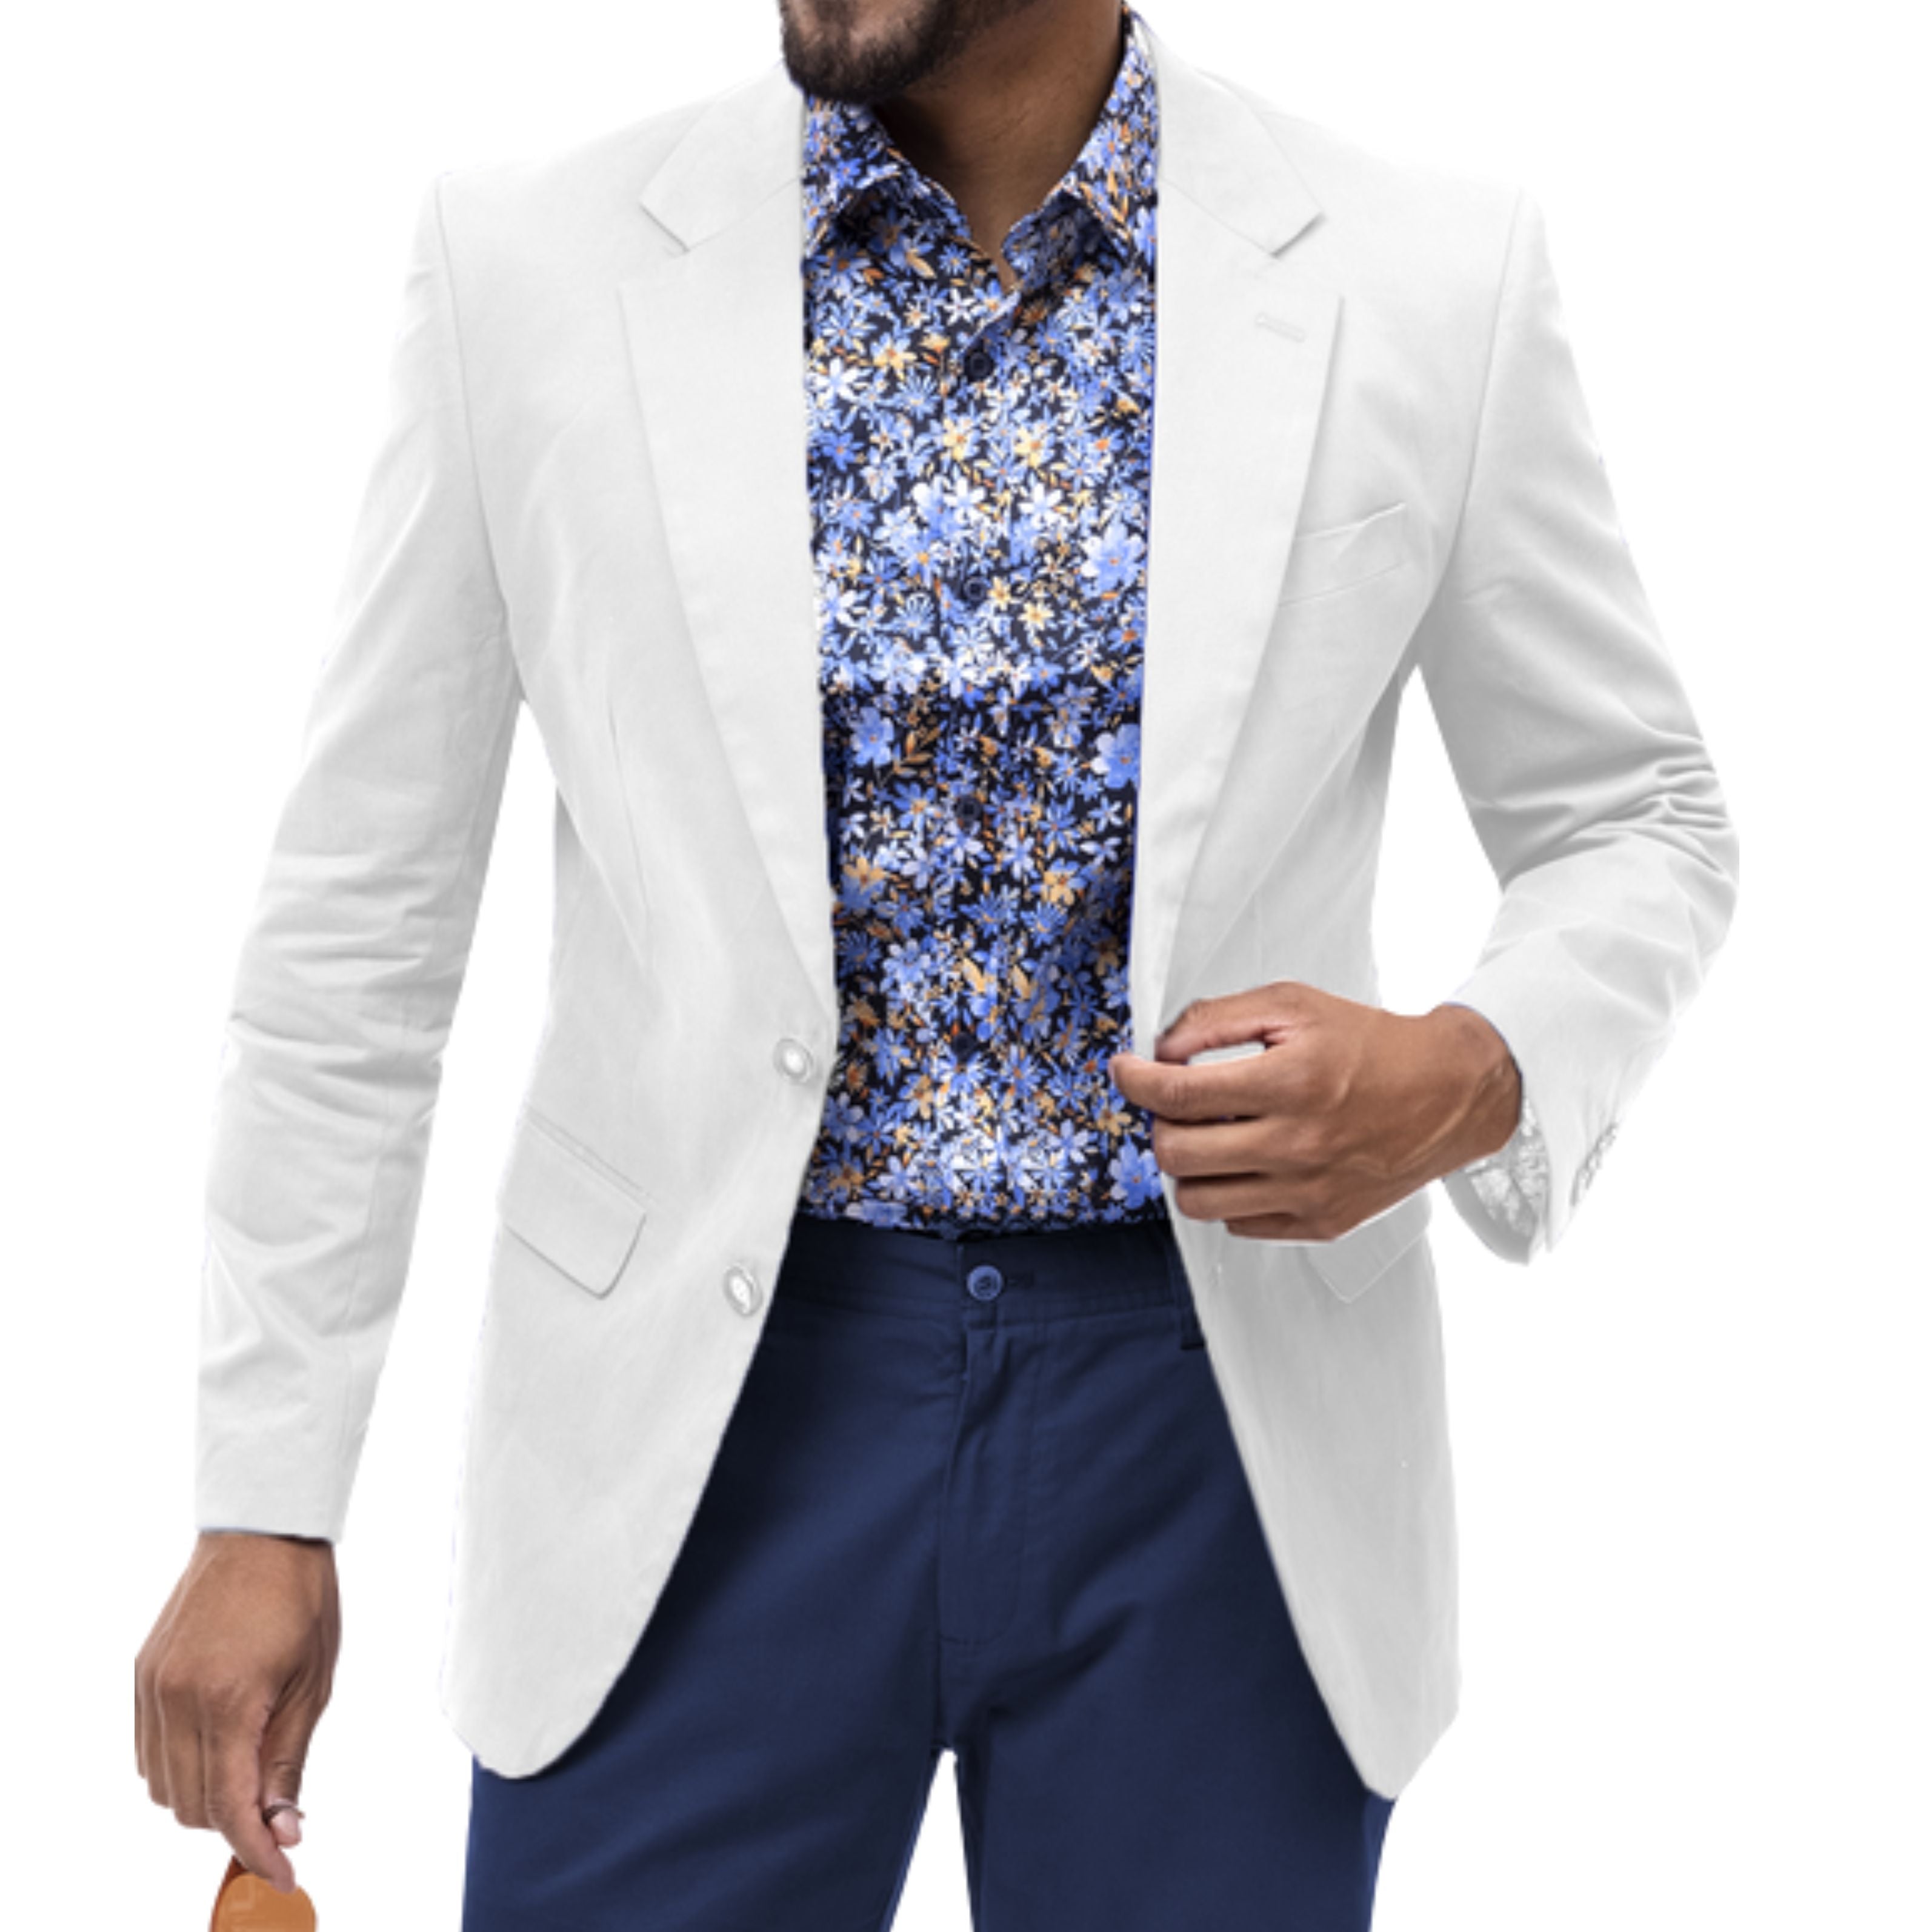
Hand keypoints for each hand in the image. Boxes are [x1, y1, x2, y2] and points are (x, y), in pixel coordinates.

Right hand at [135, 1530, 339, 1894]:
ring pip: (163, 1785)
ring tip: (251, 1768)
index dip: (254, 1849)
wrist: (264, 1531)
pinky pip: (149, 1750)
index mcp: (230, 1700)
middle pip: (192, 1805)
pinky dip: (179, 1766)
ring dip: (204, 1796)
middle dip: (234, 1821)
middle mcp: (179, 1698)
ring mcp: (153, 1687)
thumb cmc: (301, 1597)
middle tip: (277, 1808)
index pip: (230, 1806)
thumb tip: (284, 1827)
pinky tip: (218, 1745)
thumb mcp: (313, 1682)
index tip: (280, 1871)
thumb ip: (289, 1760)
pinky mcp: (142, 1675)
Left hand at [1108, 981, 1521, 1240]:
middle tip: (1177, 1104)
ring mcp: (1309, 1193)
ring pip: (1198, 1201)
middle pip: (1177, 1154)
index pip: (1178, 1096)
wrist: (1448, 1092)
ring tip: (1210, 1135)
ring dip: (1188, 1166)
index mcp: (1290, 1083)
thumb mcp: (1294, 1005)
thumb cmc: (1369, 1044)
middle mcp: (1298, 1145)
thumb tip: (1162, 1050)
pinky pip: (1239, 1224)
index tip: (1126, 1071)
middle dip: (1160, 1124)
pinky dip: (1229, 1193)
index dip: (1135, 1082)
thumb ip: (1218, 1019)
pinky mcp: (1322, 1223)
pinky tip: (1249, 1161)